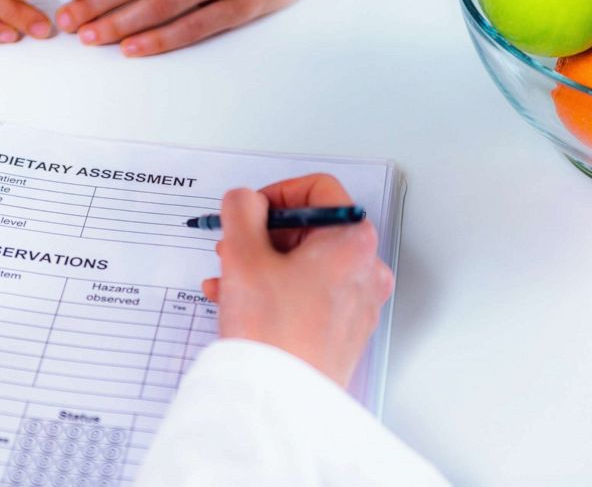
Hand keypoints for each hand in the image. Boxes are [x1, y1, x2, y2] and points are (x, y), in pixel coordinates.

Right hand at [203, 174, 393, 386]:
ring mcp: (356, 302)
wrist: (280, 401)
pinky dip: (274, 289)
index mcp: (352, 241)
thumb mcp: (243, 255)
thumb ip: (241, 211)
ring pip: (304, 263)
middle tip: (233, 245)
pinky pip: (307, 293)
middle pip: (310, 228)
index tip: (250, 210)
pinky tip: (238, 301)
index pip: (319, 190)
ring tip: (227, 278)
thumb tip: (246, 200)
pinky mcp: (343, 329)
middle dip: (263, 234)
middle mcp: (364, 269)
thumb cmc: (274, 333)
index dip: (276, 193)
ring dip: (261, 263)